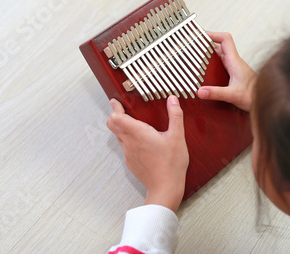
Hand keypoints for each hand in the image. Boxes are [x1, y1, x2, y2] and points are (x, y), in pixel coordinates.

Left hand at [106, 96, 188, 212]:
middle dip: (115, 115)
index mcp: (139, 134)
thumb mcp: (177, 137)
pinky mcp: (130, 162)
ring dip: (121, 127)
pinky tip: (139, 140)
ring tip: (131, 122)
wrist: (165, 188)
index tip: (116, 102)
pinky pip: (124, 147)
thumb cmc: (171, 165)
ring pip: (118, 136)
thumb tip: (172, 100)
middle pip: (112, 125)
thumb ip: (175, 116)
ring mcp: (128, 154)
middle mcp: (130, 143)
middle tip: (121, 109)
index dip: (115, 108)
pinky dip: (127, 139)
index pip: (116, 118)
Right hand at [198, 32, 256, 110]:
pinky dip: (211, 63)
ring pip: (219, 54)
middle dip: (206, 43)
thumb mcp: (233, 95)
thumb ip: (216, 93)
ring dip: (208, 53)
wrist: (265, 102)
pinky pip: (220, 63)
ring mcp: (233, 68)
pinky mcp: (232, 74)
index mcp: (235, 61)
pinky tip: (204, 70)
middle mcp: (234, 62)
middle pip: (219, 45)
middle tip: (193, 45)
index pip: (225, 39)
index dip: (213, 34)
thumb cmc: (255, 96)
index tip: (200, 35)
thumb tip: (200, 91)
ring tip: (195, 55)